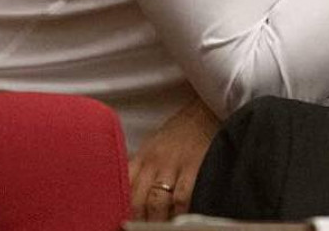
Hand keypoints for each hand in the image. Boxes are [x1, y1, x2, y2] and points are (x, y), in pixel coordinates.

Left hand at [129, 96, 219, 220]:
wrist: (207, 109)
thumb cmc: (180, 133)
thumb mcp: (154, 146)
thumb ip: (141, 169)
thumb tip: (126, 196)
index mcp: (142, 157)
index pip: (123, 188)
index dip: (121, 210)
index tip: (123, 223)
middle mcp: (155, 161)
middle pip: (138, 201)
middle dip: (138, 222)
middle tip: (141, 230)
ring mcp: (175, 164)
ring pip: (157, 203)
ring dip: (157, 222)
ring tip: (160, 228)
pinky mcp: (195, 166)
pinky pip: (182, 197)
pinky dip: (179, 212)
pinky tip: (179, 219)